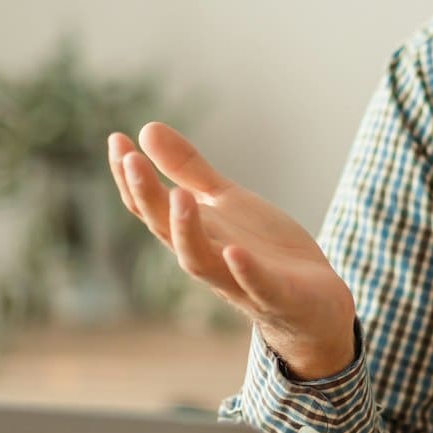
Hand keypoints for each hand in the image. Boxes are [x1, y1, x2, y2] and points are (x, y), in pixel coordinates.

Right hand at [108, 123, 357, 379]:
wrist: (315, 303)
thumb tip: (146, 129)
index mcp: (195, 233)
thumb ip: (188, 171)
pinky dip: (245, 270)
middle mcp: (209, 257)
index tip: (117, 140)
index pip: (151, 208)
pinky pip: (258, 287)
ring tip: (179, 197)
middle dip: (147, 198)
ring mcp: (240, 281)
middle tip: (132, 161)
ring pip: (201, 262)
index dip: (131, 177)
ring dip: (187, 231)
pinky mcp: (278, 297)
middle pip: (166, 231)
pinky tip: (235, 250)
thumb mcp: (225, 202)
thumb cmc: (262, 251)